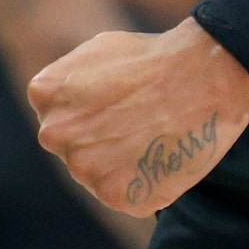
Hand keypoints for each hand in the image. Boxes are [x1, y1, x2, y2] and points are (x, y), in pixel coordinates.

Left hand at [27, 20, 248, 215]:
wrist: (204, 74)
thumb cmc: (154, 58)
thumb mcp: (94, 51)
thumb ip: (67, 83)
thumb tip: (59, 105)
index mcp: (44, 95)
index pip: (58, 116)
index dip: (91, 112)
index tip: (118, 102)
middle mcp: (54, 134)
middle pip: (74, 148)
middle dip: (100, 140)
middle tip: (137, 122)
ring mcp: (84, 169)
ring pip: (98, 175)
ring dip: (121, 164)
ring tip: (153, 136)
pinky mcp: (118, 197)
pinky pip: (127, 195)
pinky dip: (145, 183)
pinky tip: (161, 154)